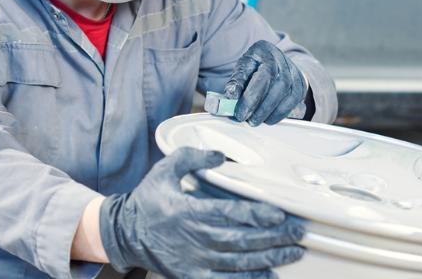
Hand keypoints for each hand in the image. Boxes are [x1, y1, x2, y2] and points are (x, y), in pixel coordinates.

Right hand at [99, 147, 305, 277]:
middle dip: (274, 237)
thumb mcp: (165, 170)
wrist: (124, 233)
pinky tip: (269, 276)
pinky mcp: (193, 276)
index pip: (228, 214)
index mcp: (187, 211)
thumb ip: (192, 158)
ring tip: (293, 252)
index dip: (255, 215)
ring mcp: (195, 261)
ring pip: (239, 262)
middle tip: (298, 232)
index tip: (278, 213)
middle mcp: (194, 238)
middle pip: (241, 240)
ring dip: (269, 257)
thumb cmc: (147, 201)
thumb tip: (219, 155)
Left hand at [224, 40, 307, 125]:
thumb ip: (236, 81)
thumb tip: (231, 95)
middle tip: (247, 119)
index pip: (263, 75)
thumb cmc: (254, 66)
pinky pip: (293, 102)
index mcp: (265, 50)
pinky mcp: (300, 85)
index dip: (252, 96)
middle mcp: (283, 60)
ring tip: (255, 120)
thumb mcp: (242, 68)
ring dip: (270, 112)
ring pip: (288, 95)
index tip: (240, 112)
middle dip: (261, 107)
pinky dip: (280, 113)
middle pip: (279, 85)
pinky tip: (268, 118)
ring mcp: (295, 72)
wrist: (273, 62)